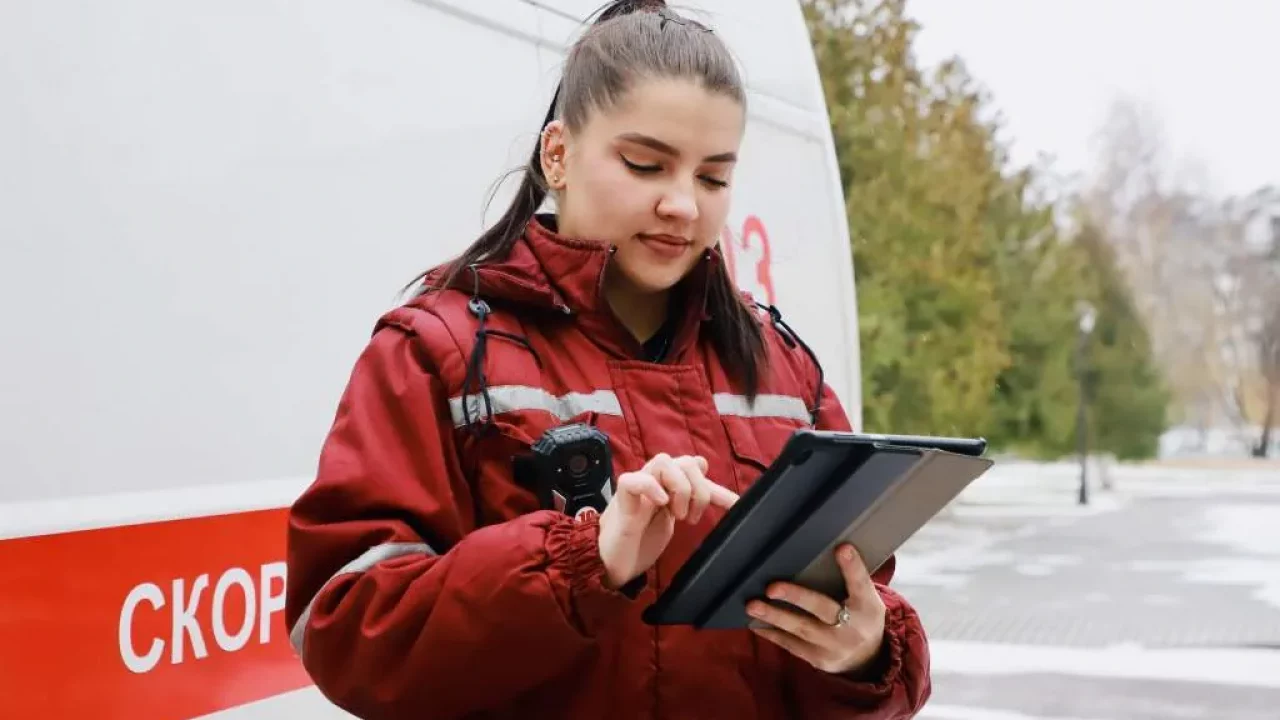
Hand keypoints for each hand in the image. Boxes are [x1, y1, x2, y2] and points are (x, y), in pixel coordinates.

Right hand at [597, 453, 738, 588]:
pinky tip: (660, 504)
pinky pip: (634, 479)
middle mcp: (654, 481)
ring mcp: (638, 488)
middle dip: (698, 489)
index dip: (718, 489)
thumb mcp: (673, 521)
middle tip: (691, 517)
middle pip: (685, 461)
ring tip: (676, 514)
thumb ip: (690, 501)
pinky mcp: (622, 501)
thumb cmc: (640, 541)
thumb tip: (713, 479)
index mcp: (668, 486)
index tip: (733, 506)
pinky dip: (651, 487)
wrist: (612, 563)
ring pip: (663, 461)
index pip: (697, 471)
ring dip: (678, 487)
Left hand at [747, 544, 886, 675]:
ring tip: (752, 606)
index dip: (852, 567)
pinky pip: (792, 645)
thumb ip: (849, 579)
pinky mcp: (819, 659)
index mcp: (867, 606)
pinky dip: (772, 633)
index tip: (841, 548)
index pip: (860, 584)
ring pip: (801, 629)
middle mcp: (853, 627)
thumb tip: (825, 548)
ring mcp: (835, 646)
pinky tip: (755, 623)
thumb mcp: (865, 598)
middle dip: (796, 597)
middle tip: (771, 588)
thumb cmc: (861, 616)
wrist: (869, 659)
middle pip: (823, 608)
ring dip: (774, 616)